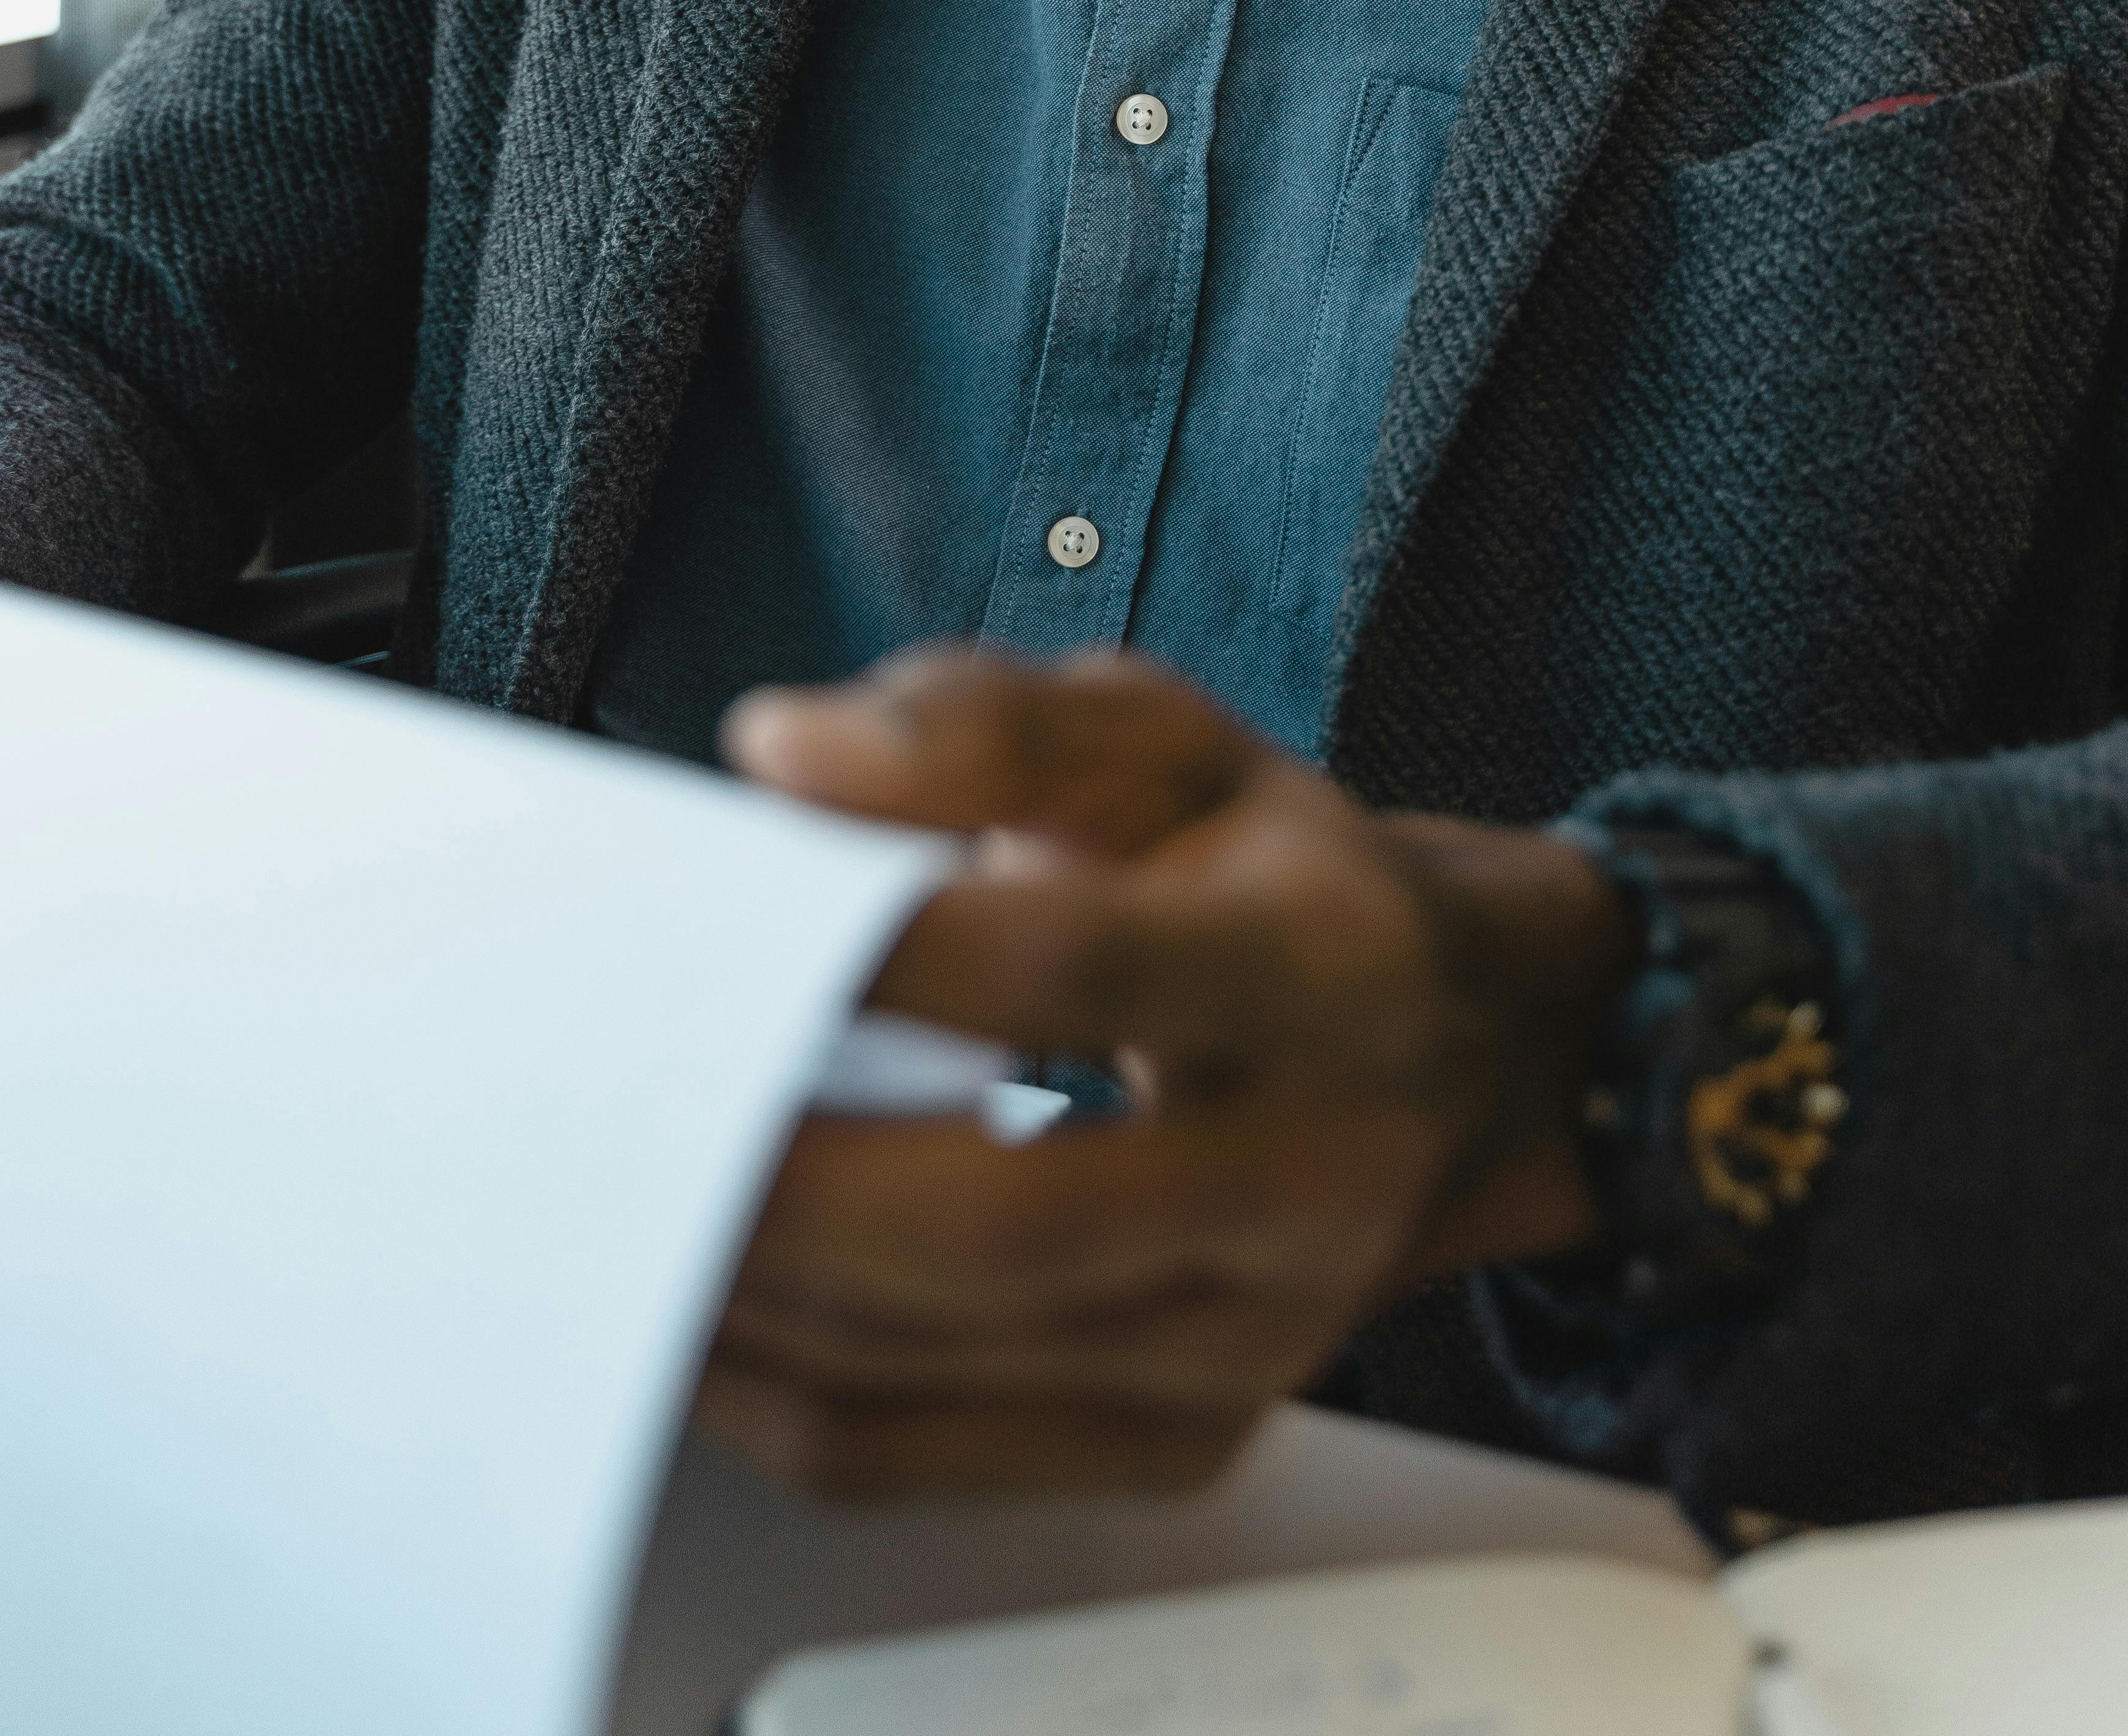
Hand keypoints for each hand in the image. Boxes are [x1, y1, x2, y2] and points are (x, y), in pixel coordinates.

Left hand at [691, 646, 1629, 1502]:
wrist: (1451, 1050)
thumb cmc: (1268, 872)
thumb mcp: (1163, 740)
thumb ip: (978, 719)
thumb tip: (784, 756)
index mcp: (1314, 965)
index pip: (1076, 966)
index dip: (886, 952)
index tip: (727, 918)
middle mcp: (1306, 1170)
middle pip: (1003, 1221)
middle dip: (780, 1180)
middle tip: (628, 1109)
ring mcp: (1250, 1332)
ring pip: (952, 1358)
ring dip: (757, 1289)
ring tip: (632, 1193)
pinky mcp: (1185, 1434)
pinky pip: (940, 1456)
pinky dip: (787, 1391)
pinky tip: (709, 1299)